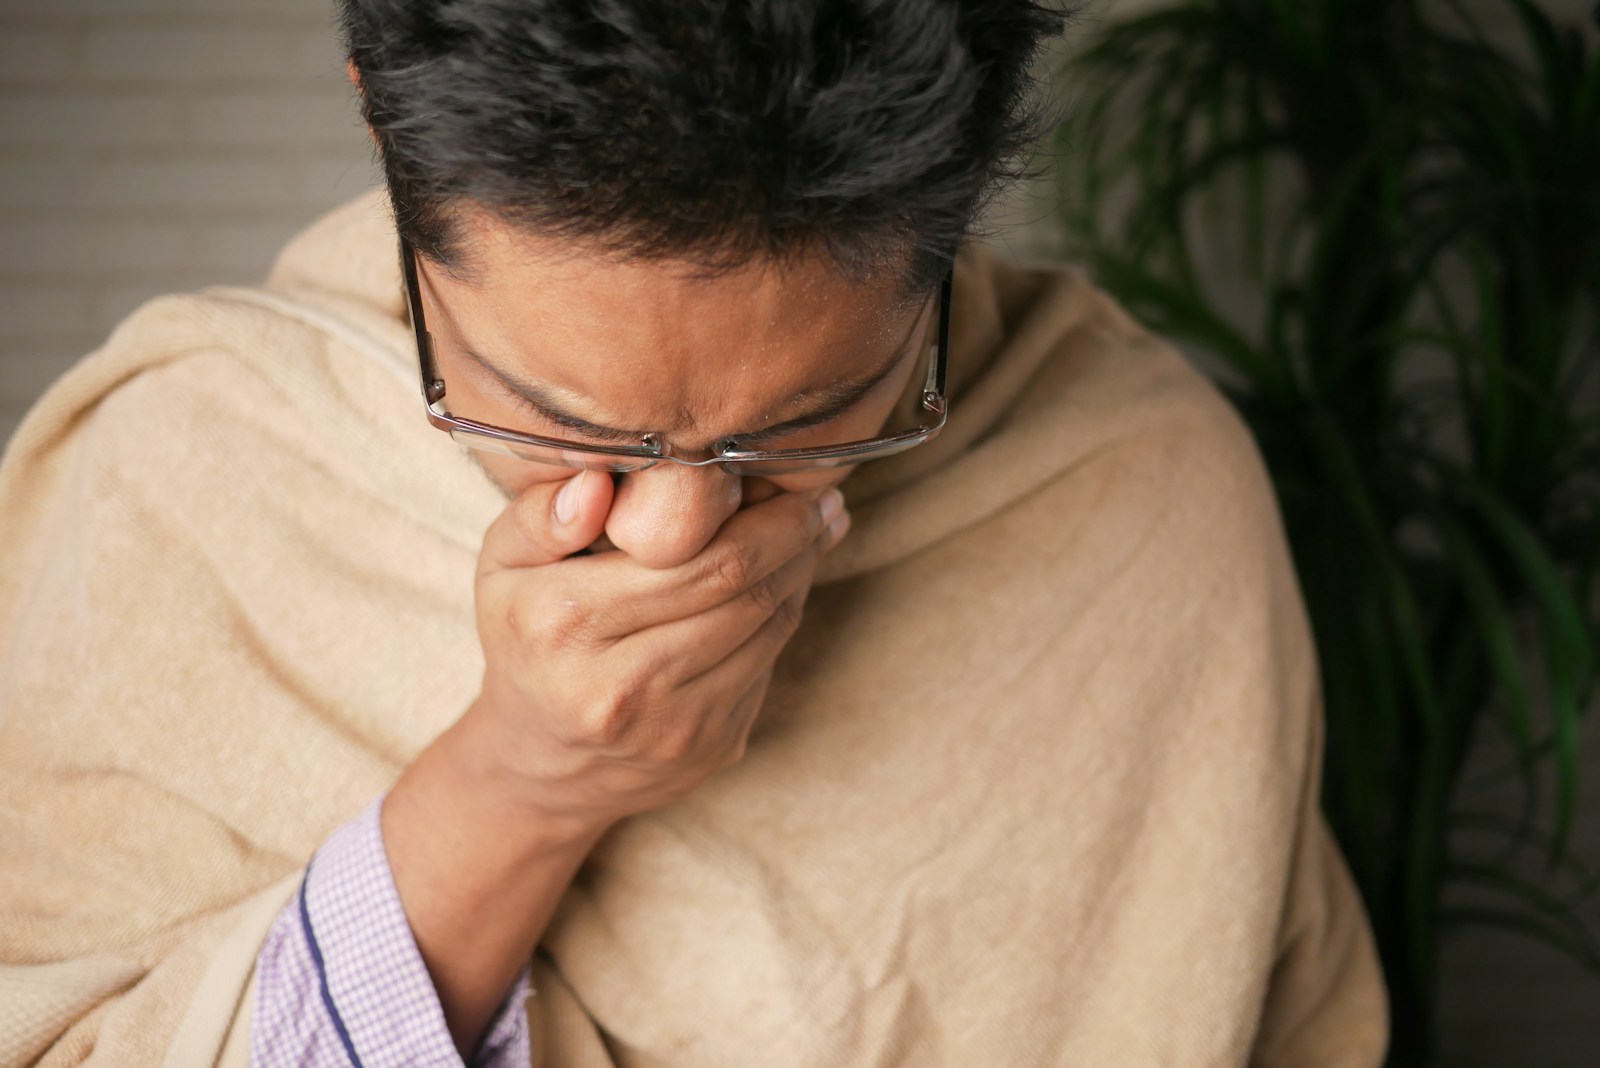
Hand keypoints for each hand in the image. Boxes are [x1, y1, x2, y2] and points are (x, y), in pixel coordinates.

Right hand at [462, 469, 849, 836]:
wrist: (540, 764)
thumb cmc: (527, 640)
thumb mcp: (502, 568)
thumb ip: (540, 517)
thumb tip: (599, 483)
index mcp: (566, 623)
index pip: (693, 558)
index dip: (757, 514)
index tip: (781, 473)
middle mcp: (621, 683)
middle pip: (741, 590)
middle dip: (793, 536)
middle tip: (820, 497)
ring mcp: (673, 725)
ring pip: (768, 626)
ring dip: (802, 570)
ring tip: (816, 528)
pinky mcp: (711, 746)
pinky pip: (770, 662)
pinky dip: (787, 612)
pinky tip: (791, 578)